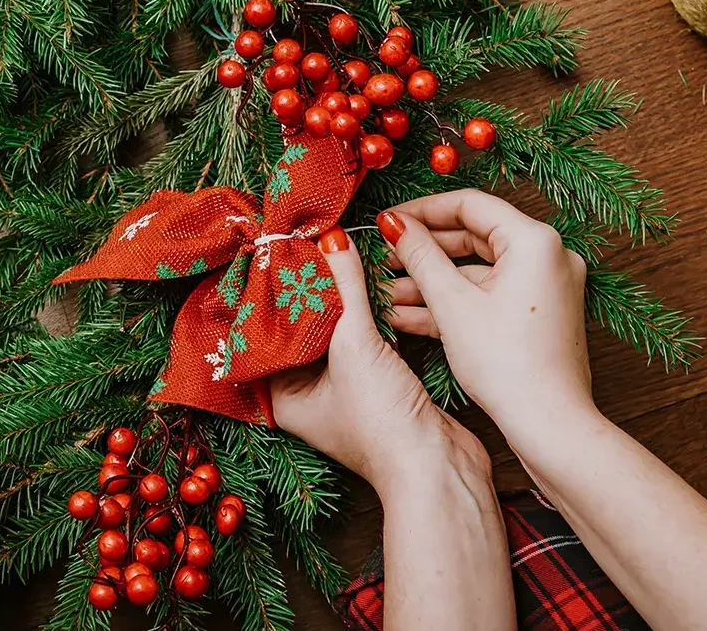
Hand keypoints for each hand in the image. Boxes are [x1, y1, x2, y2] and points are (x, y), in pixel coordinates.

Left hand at [270, 226, 491, 496]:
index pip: (266, 333)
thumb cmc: (382, 424)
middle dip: (308, 288)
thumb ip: (343, 286)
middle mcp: (308, 393)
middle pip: (301, 328)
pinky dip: (368, 313)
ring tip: (336, 253)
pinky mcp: (379, 384)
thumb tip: (331, 237)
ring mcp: (345, 389)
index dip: (272, 293)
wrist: (440, 469)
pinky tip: (370, 282)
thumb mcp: (354, 344)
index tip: (277, 252)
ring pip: (336, 330)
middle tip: (307, 243)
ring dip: (341, 297)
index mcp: (283, 394)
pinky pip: (365, 338)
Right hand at [377, 190, 592, 434]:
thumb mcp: (452, 303)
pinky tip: (407, 313)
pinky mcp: (536, 312)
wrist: (551, 427)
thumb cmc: (508, 365)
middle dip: (421, 249)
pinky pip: (488, 293)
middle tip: (381, 255)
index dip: (421, 210)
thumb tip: (392, 223)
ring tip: (384, 289)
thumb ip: (419, 254)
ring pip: (476, 268)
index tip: (386, 220)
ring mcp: (544, 286)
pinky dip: (453, 300)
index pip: (469, 204)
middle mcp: (547, 256)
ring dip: (430, 279)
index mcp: (535, 241)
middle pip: (472, 235)